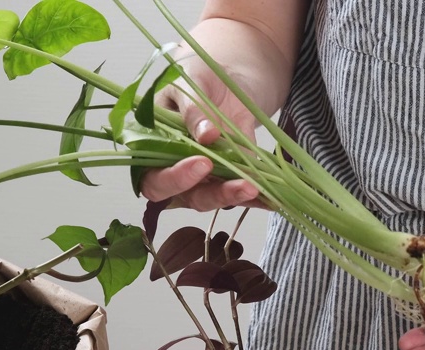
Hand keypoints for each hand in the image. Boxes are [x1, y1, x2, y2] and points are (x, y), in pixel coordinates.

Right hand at [140, 69, 263, 210]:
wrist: (228, 78)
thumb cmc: (198, 76)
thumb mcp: (191, 82)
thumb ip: (193, 109)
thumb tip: (205, 135)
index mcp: (153, 147)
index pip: (155, 178)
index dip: (175, 178)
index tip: (201, 163)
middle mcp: (176, 168)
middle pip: (187, 196)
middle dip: (212, 193)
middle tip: (237, 182)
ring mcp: (205, 176)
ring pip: (214, 198)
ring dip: (234, 196)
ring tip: (255, 187)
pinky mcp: (231, 176)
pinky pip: (241, 192)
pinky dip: (256, 198)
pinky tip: (271, 199)